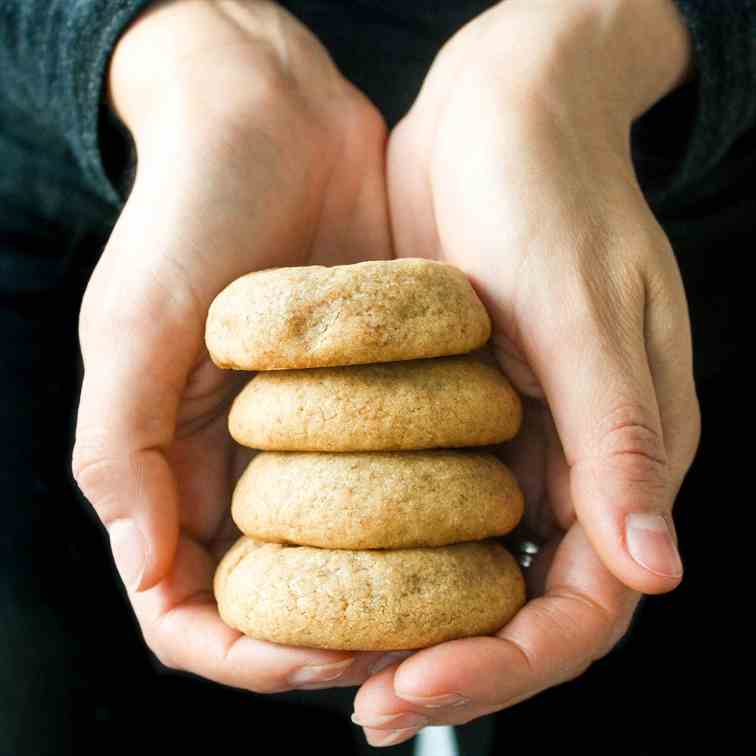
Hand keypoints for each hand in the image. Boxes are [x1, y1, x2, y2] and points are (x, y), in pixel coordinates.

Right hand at [73, 0, 393, 691]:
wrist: (272, 123)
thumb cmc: (189, 212)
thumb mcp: (134, 324)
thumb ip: (124, 449)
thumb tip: (147, 572)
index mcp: (176, 468)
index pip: (195, 610)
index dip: (248, 653)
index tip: (317, 656)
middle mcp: (247, 470)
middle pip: (284, 604)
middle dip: (333, 645)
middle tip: (406, 652)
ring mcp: (314, 441)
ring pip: (352, 562)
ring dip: (393, 600)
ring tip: (449, 610)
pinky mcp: (374, 400)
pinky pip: (405, 484)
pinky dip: (431, 523)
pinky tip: (473, 531)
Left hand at [355, 0, 699, 743]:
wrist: (498, 112)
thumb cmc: (550, 193)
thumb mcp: (580, 311)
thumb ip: (619, 441)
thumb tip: (656, 569)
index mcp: (622, 456)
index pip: (582, 606)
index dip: (507, 664)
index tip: (415, 688)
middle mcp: (570, 463)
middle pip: (518, 604)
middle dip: (448, 661)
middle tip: (361, 701)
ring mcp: (512, 441)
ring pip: (466, 566)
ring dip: (408, 620)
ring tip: (331, 659)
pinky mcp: (458, 410)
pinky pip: (425, 504)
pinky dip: (384, 550)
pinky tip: (329, 571)